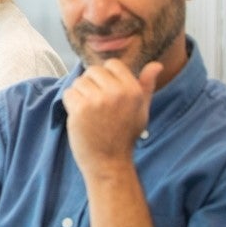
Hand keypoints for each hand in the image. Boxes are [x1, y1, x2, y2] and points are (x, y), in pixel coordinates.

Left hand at [63, 59, 162, 178]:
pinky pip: (69, 93)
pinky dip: (70, 103)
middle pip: (93, 71)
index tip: (106, 92)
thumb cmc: (125, 135)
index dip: (106, 76)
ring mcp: (97, 100)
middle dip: (91, 84)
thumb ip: (146, 85)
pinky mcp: (80, 108)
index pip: (112, 64)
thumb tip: (156, 64)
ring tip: (90, 112)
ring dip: (80, 94)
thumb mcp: (141, 109)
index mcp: (132, 90)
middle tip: (97, 105)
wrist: (109, 161)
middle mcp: (116, 92)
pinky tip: (80, 117)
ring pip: (79, 81)